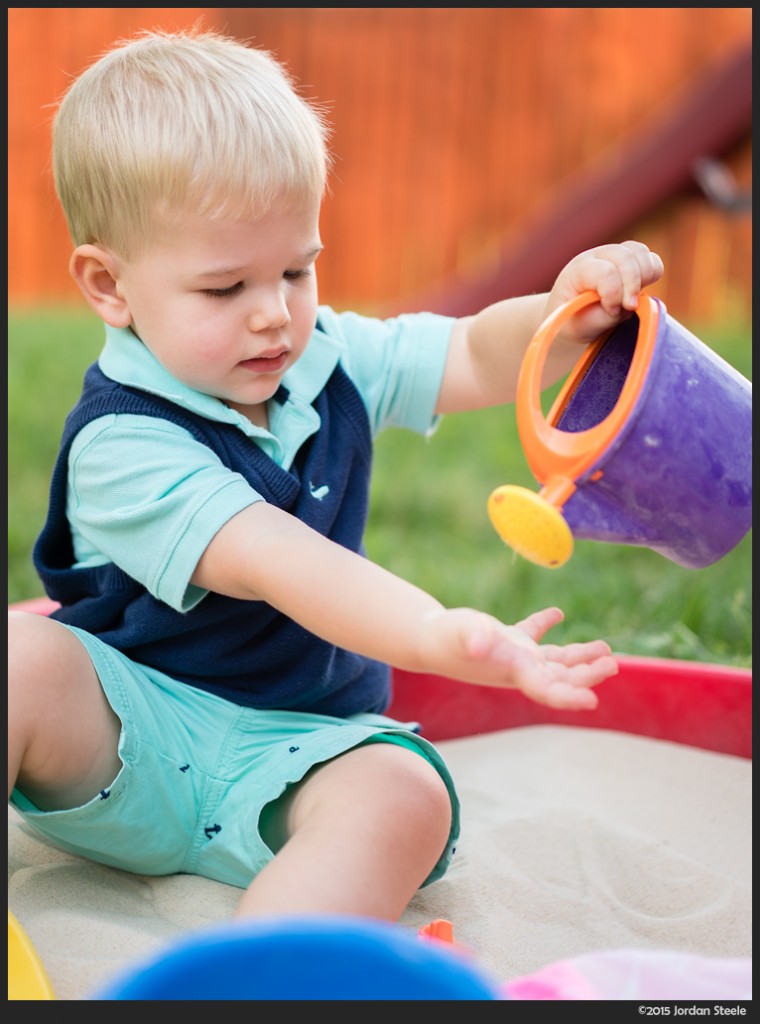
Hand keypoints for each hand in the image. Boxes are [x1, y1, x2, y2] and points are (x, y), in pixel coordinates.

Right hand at [419, 606, 617, 710]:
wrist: (424, 639)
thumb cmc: (443, 638)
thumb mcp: (460, 632)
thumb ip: (472, 635)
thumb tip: (481, 643)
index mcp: (512, 671)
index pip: (547, 690)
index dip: (570, 697)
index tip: (592, 700)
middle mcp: (518, 669)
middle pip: (560, 678)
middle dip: (587, 675)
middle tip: (611, 664)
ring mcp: (514, 656)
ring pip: (554, 661)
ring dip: (579, 657)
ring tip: (606, 649)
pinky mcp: (507, 641)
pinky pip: (534, 635)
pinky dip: (546, 625)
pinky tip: (558, 614)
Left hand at [547, 240, 663, 344]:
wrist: (573, 317)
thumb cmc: (573, 322)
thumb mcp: (580, 326)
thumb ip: (604, 317)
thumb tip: (630, 305)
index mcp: (577, 271)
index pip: (604, 272)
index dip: (613, 294)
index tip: (611, 311)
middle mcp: (595, 256)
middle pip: (625, 257)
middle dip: (632, 286)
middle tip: (629, 308)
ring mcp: (613, 254)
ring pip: (640, 253)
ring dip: (644, 277)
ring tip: (634, 298)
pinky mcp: (629, 259)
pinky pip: (650, 257)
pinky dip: (652, 272)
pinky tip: (642, 290)